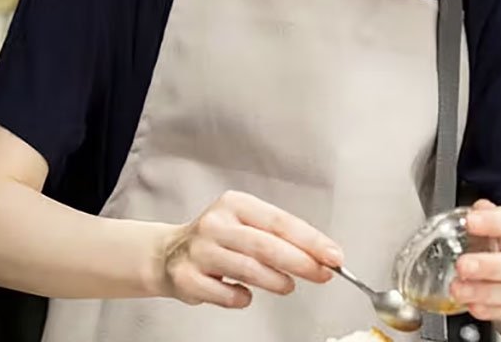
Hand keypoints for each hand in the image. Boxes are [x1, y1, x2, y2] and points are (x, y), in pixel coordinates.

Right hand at [158, 190, 342, 308]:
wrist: (167, 254)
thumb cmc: (218, 240)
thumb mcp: (247, 225)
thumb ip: (281, 238)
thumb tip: (322, 256)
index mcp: (235, 204)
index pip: (280, 221)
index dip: (311, 240)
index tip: (333, 255)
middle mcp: (215, 224)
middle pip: (265, 244)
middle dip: (300, 262)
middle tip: (323, 274)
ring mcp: (199, 250)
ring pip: (247, 268)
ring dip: (275, 281)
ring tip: (288, 285)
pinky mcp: (187, 277)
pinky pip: (224, 294)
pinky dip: (242, 297)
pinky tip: (245, 294)